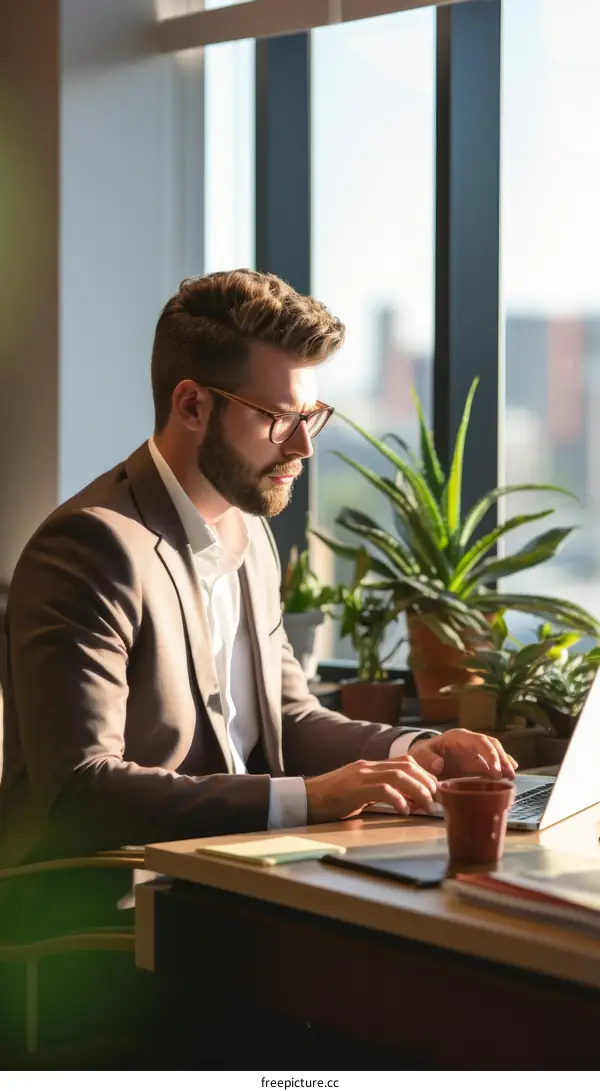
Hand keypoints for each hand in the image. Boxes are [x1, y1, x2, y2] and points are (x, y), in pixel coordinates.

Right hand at [305, 755, 443, 823]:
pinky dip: (398, 799)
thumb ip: (379, 793)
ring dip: (418, 791)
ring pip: (399, 776)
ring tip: (427, 807)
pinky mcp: (354, 788)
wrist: (303, 800)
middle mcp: (367, 767)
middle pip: (406, 765)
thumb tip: (407, 803)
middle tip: (436, 799)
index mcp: (370, 767)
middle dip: (426, 781)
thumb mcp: (359, 794)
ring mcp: (360, 775)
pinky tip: (405, 810)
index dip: (424, 774)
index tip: (435, 790)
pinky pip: (383, 790)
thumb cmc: (330, 801)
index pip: (404, 761)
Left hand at [409, 728, 517, 781]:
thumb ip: (426, 758)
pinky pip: (491, 765)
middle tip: (509, 775)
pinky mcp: (476, 764)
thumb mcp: (418, 755)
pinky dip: (501, 769)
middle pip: (491, 745)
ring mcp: (474, 753)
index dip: (490, 754)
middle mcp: (470, 742)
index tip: (496, 770)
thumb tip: (439, 764)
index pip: (479, 741)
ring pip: (495, 754)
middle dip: (502, 758)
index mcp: (458, 737)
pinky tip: (509, 777)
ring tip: (512, 777)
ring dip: (505, 763)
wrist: (420, 763)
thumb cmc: (420, 756)